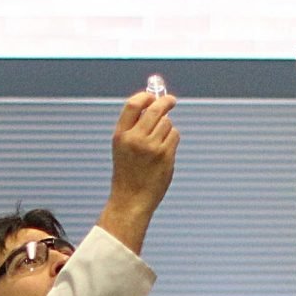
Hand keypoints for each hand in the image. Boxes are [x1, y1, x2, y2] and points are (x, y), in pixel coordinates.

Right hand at [97, 91, 178, 252]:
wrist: (131, 199)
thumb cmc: (128, 172)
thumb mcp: (123, 147)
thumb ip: (135, 126)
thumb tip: (154, 103)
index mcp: (121, 135)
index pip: (133, 105)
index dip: (145, 97)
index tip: (153, 96)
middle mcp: (135, 138)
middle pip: (155, 109)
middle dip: (166, 102)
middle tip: (171, 100)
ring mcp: (151, 147)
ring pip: (167, 123)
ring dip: (167, 129)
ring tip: (158, 144)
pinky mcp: (165, 155)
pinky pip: (174, 136)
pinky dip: (172, 140)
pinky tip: (164, 153)